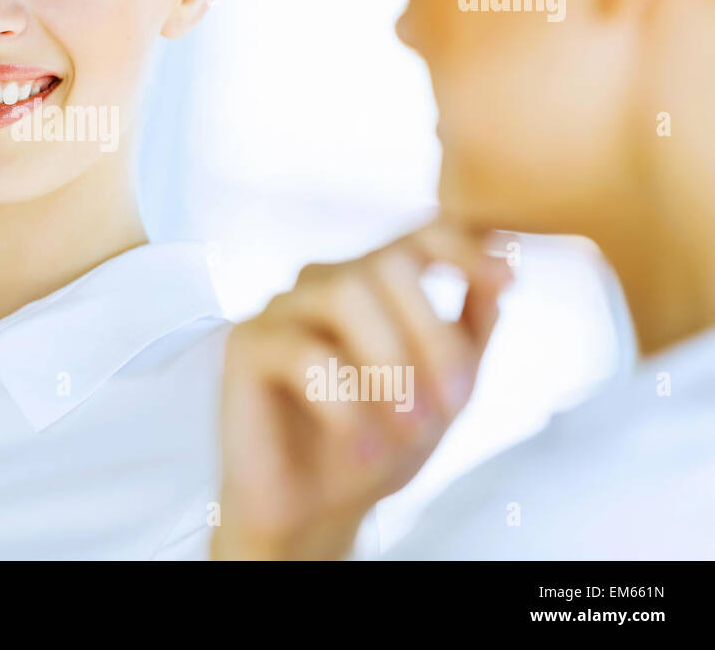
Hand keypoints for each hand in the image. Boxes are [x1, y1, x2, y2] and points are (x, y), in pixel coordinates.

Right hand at [210, 220, 512, 559]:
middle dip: (431, 335)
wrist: (314, 515)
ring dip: (390, 362)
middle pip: (387, 265)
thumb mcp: (445, 393)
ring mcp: (283, 308)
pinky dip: (346, 404)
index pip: (418, 236)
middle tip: (452, 404)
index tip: (506, 279)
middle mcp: (325, 283)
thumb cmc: (376, 447)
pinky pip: (305, 352)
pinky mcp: (246, 344)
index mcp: (374, 285)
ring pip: (344, 293)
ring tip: (409, 426)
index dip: (464, 246)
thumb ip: (470, 333)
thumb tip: (501, 275)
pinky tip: (361, 448)